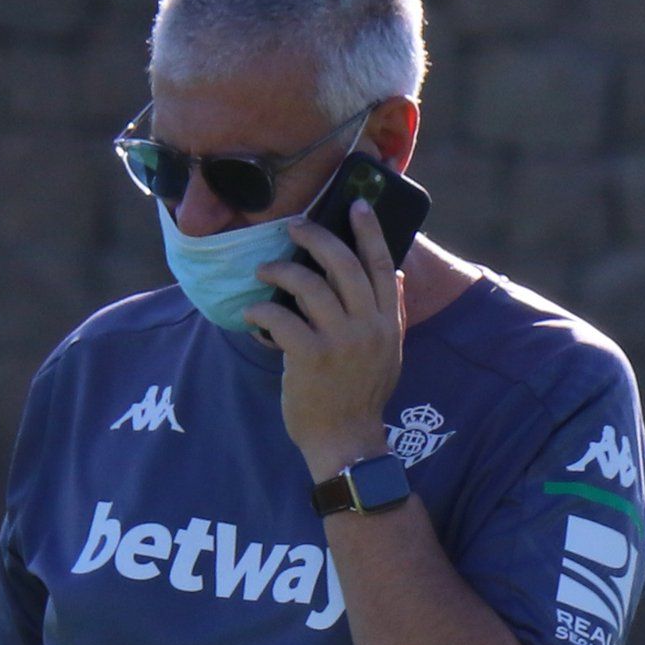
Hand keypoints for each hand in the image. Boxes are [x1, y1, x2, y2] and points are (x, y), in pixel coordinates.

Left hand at [253, 196, 407, 477]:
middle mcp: (368, 327)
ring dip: (280, 270)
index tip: (354, 203)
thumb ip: (391, 312)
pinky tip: (251, 314)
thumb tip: (393, 274)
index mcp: (387, 322)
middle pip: (344, 264)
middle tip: (293, 226)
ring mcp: (340, 342)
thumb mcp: (389, 352)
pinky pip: (280, 317)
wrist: (347, 442)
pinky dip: (261, 310)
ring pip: (308, 284)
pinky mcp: (310, 358)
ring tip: (264, 270)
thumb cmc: (361, 395)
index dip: (369, 230)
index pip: (381, 264)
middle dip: (316, 237)